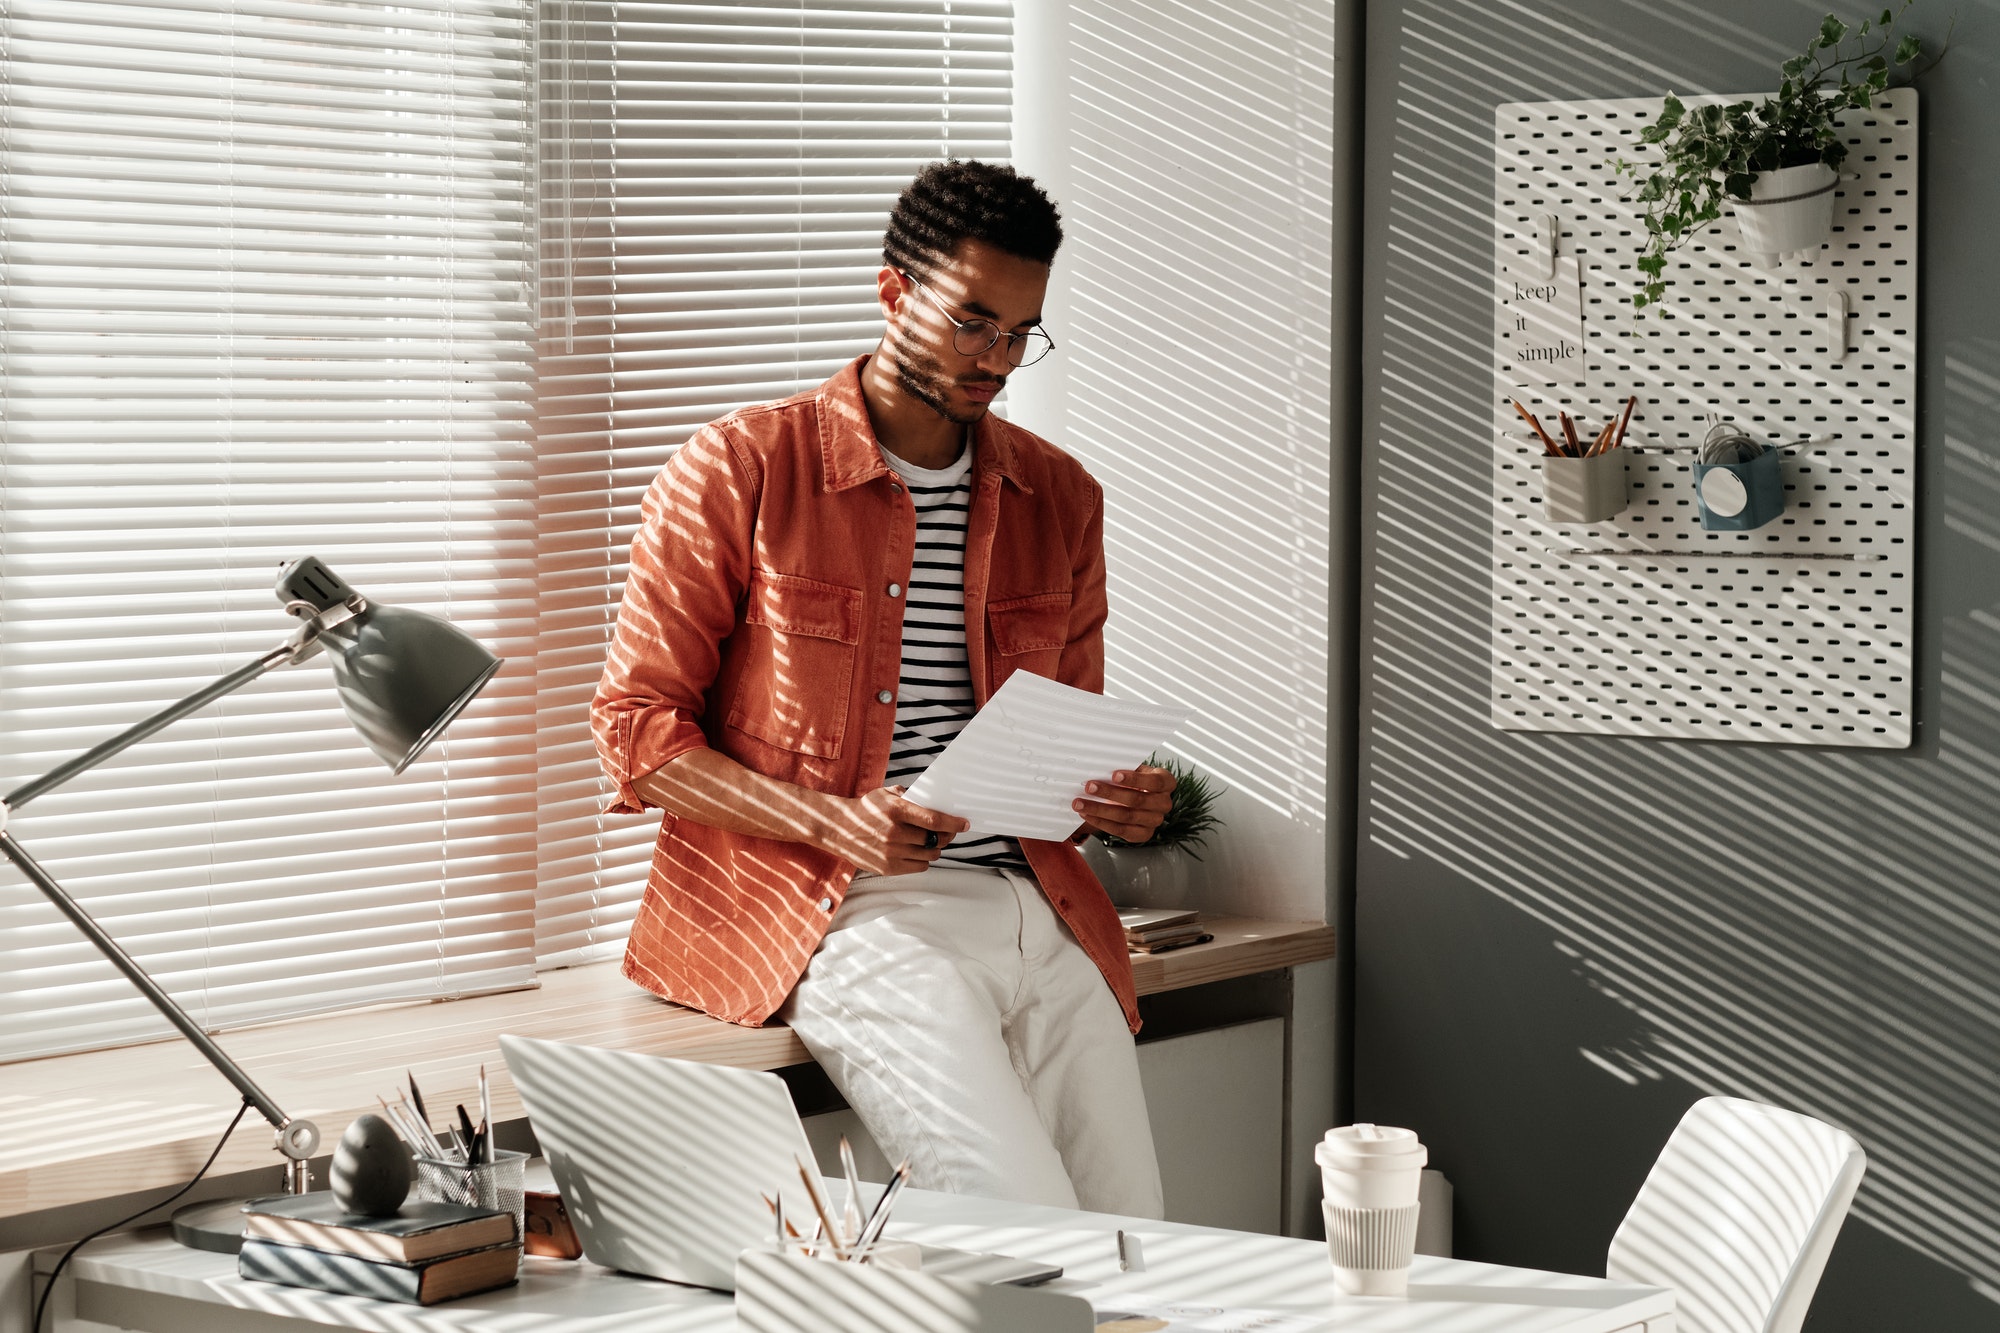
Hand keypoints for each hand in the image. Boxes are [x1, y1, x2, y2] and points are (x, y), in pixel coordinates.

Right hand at [815, 786, 969, 876]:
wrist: (839, 828)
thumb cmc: (866, 810)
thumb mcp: (885, 794)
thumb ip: (910, 797)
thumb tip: (935, 802)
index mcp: (896, 811)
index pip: (934, 820)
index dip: (953, 823)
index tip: (965, 824)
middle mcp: (894, 833)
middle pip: (935, 839)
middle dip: (946, 836)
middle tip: (948, 833)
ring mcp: (890, 852)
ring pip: (929, 855)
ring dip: (935, 849)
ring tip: (931, 842)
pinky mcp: (887, 868)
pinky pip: (919, 867)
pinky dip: (923, 860)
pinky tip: (918, 851)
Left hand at [1072, 765, 1175, 843]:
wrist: (1136, 797)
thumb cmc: (1135, 780)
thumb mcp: (1133, 769)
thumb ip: (1123, 768)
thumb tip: (1100, 767)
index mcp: (1166, 782)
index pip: (1154, 781)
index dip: (1134, 779)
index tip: (1114, 775)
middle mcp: (1163, 803)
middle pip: (1137, 800)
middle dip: (1110, 793)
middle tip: (1090, 787)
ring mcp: (1154, 821)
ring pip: (1126, 817)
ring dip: (1099, 810)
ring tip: (1081, 803)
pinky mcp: (1143, 834)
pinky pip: (1121, 830)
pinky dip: (1101, 822)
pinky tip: (1088, 814)